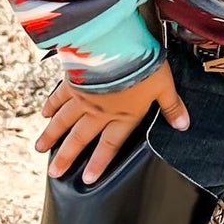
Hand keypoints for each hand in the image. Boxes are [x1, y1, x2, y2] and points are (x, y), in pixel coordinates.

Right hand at [35, 61, 189, 185]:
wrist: (116, 44)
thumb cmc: (142, 65)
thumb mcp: (163, 85)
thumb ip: (172, 107)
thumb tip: (184, 125)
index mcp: (122, 116)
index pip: (109, 145)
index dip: (99, 163)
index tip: (87, 179)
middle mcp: (99, 111)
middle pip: (80, 138)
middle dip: (66, 157)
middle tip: (54, 173)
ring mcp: (82, 97)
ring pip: (64, 121)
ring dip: (52, 136)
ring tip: (39, 149)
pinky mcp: (72, 80)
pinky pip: (59, 96)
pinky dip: (51, 106)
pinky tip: (44, 114)